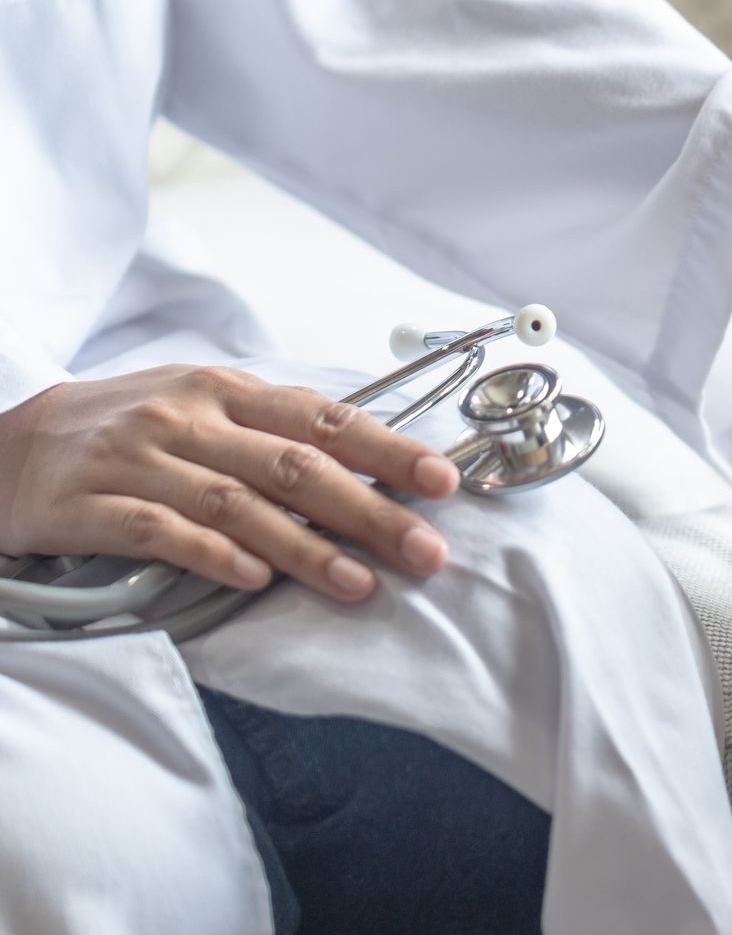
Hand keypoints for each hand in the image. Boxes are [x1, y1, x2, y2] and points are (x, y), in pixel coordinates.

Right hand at [0, 366, 460, 601]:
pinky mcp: (85, 504)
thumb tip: (378, 465)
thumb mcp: (203, 409)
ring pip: (235, 502)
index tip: (444, 482)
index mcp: (224, 390)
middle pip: (294, 466)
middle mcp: (185, 416)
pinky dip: (212, 555)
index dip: (389, 449)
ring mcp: (134, 458)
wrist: (3, 441)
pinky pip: (158, 530)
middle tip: (426, 551)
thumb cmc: (128, 431)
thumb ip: (277, 434)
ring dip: (305, 547)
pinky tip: (255, 581)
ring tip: (360, 584)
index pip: (323, 418)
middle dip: (369, 511)